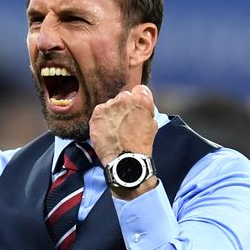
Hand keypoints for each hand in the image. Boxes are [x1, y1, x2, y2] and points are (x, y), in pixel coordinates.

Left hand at [89, 84, 157, 198]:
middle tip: (124, 121)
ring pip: (110, 105)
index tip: (135, 108)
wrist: (125, 160)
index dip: (138, 99)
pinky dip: (102, 120)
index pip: (140, 90)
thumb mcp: (152, 125)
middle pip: (124, 97)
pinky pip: (100, 112)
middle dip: (124, 106)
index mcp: (141, 100)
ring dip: (112, 113)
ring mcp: (109, 105)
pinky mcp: (97, 114)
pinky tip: (106, 131)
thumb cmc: (141, 145)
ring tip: (114, 129)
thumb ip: (146, 112)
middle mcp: (124, 99)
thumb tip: (141, 108)